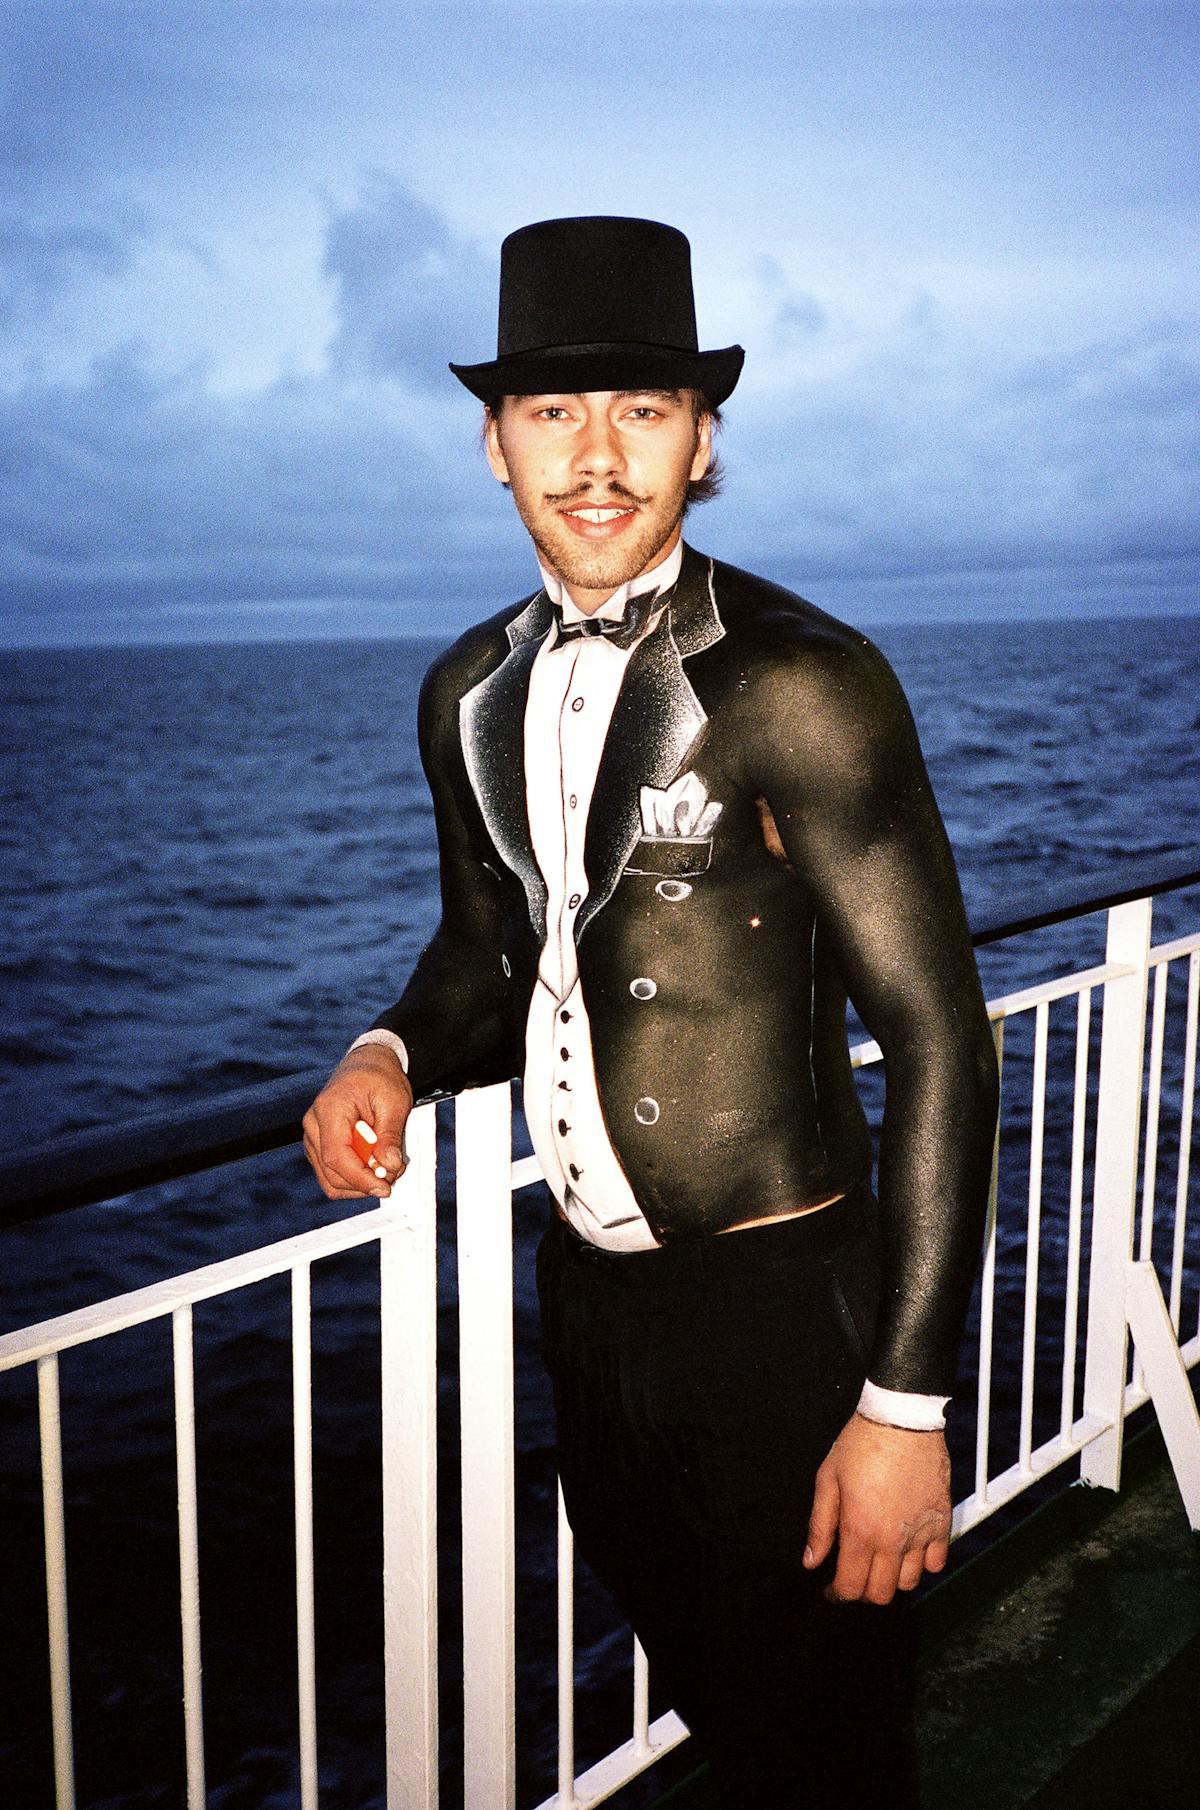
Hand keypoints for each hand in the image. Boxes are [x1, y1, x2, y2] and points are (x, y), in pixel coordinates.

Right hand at [302, 1046, 413, 1199]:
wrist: (367, 1063)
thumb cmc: (379, 1077)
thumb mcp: (394, 1101)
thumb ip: (390, 1135)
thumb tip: (389, 1166)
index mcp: (329, 1108)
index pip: (337, 1157)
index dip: (360, 1178)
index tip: (384, 1187)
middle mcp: (313, 1124)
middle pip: (331, 1173)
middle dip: (364, 1182)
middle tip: (393, 1174)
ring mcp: (313, 1136)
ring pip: (330, 1178)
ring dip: (359, 1182)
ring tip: (386, 1166)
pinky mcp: (319, 1144)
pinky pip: (332, 1172)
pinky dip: (354, 1176)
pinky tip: (372, 1165)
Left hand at [802, 1412, 950, 1604]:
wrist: (901, 1418)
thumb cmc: (862, 1443)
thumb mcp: (828, 1479)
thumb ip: (819, 1525)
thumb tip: (811, 1560)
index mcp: (860, 1530)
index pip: (850, 1586)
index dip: (837, 1594)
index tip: (831, 1589)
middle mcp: (892, 1540)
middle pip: (880, 1593)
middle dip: (862, 1591)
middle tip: (853, 1576)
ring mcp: (921, 1534)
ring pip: (909, 1583)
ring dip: (892, 1579)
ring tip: (880, 1562)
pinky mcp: (941, 1522)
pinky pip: (937, 1563)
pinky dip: (923, 1564)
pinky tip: (909, 1550)